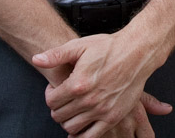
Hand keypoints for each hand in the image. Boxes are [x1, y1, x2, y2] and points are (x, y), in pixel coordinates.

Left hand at [33, 33, 170, 137]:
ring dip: (67, 120)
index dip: (50, 95)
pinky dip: (81, 135)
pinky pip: (91, 136)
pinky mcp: (113, 117)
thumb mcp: (80, 45)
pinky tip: (80, 127)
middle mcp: (89, 100)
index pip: (51, 101)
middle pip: (59, 115)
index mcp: (78, 83)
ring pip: (71, 127)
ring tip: (72, 109)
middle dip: (57, 107)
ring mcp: (101, 110)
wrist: (137, 53)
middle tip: (63, 99)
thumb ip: (56, 54)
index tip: (55, 90)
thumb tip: (37, 59)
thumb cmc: (109, 47)